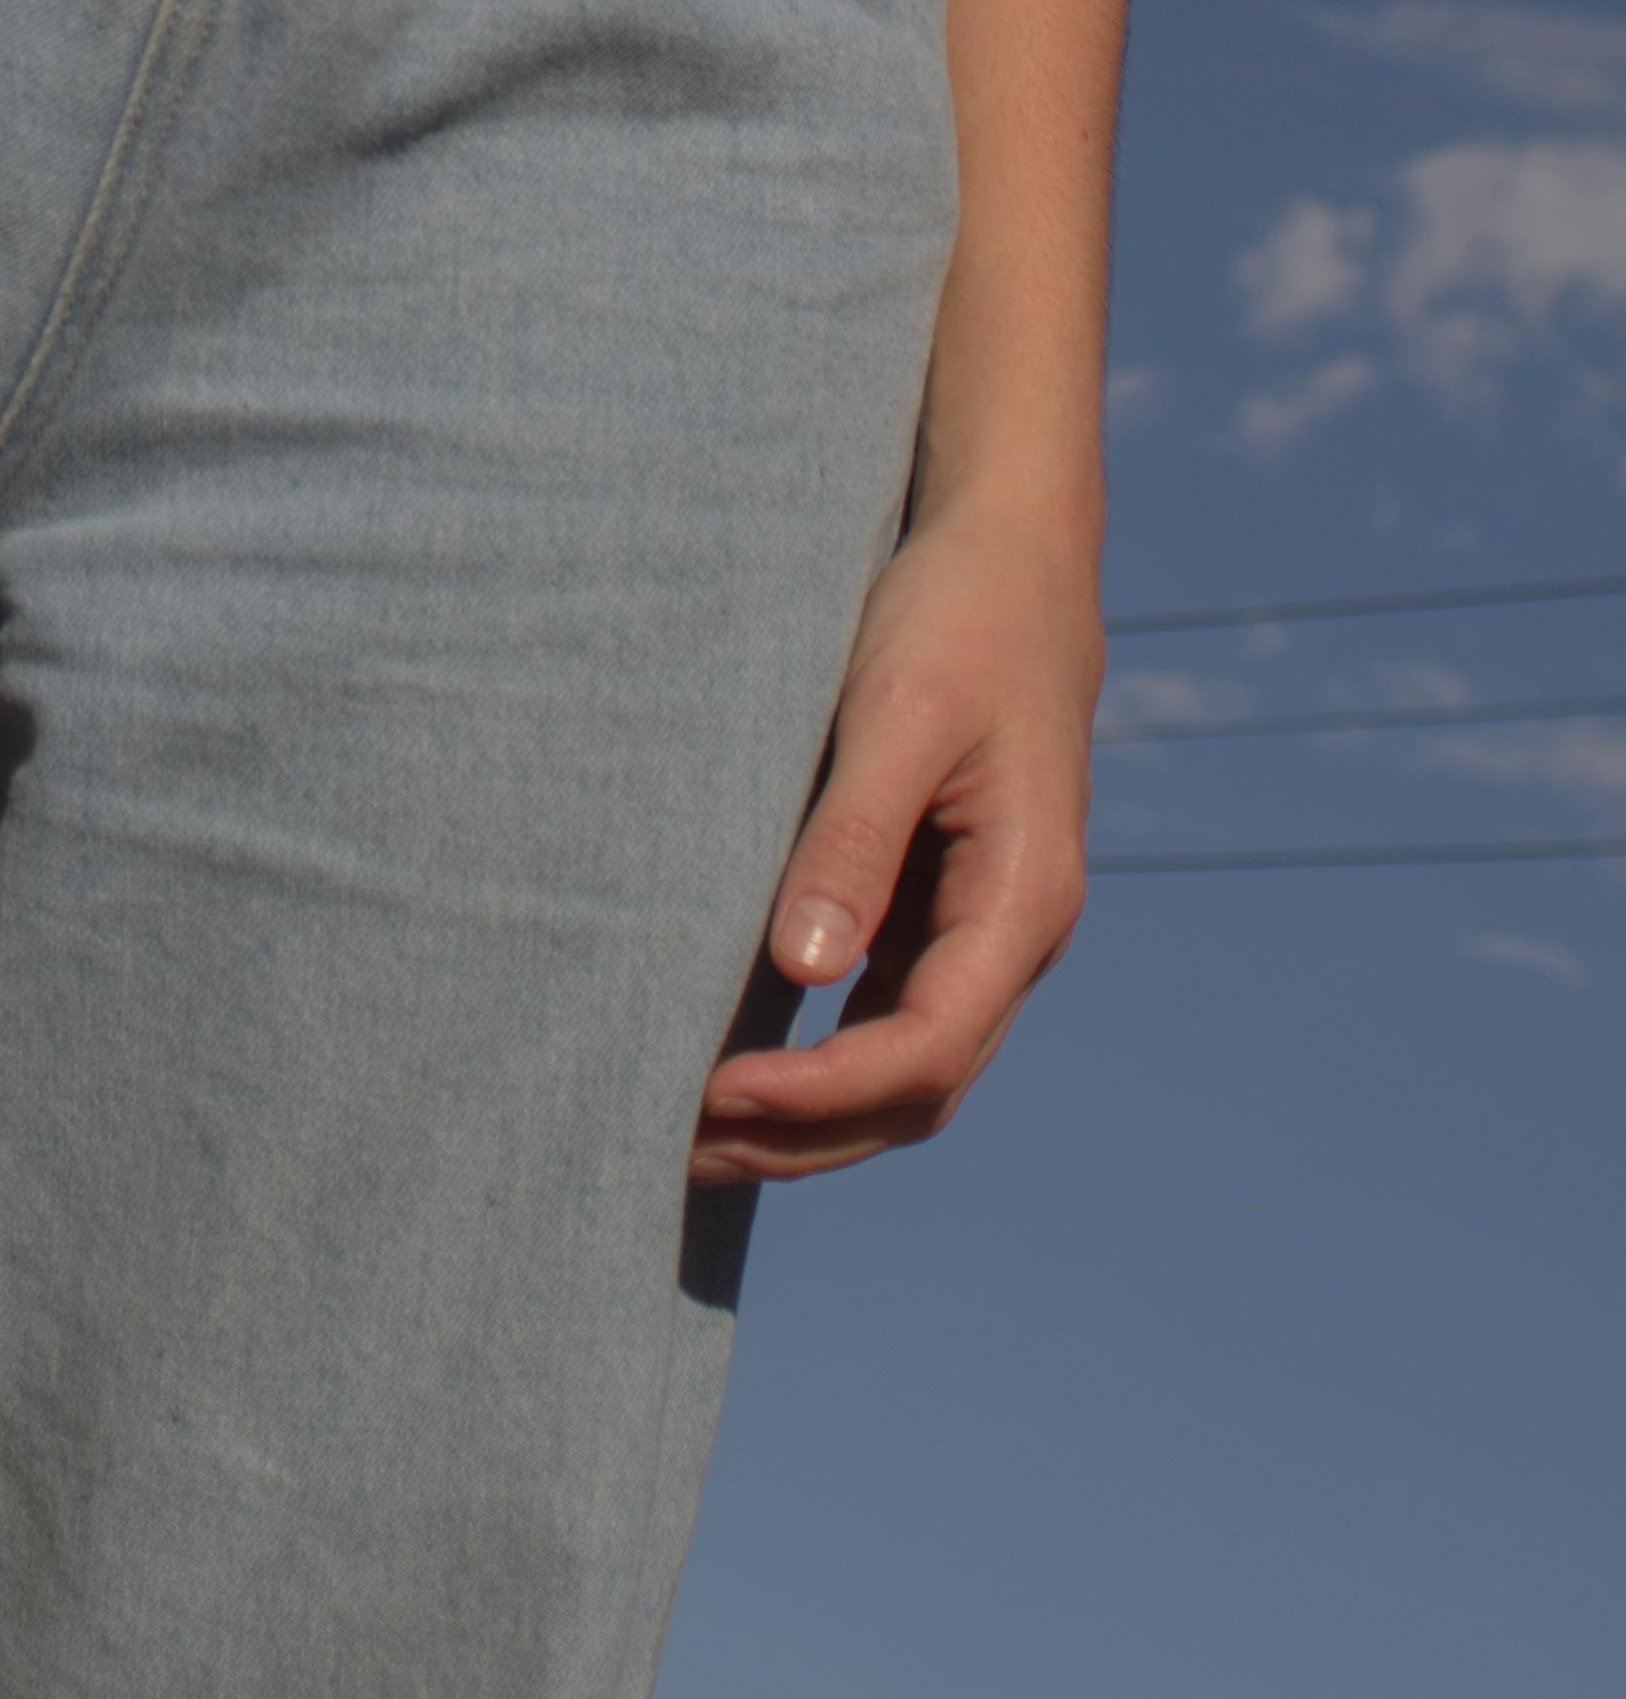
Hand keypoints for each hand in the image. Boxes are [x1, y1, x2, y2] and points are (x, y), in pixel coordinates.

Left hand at [688, 503, 1101, 1182]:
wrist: (1010, 551)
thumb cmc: (957, 616)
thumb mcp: (900, 713)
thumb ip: (855, 838)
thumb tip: (803, 970)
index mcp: (1024, 899)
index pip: (928, 1050)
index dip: (823, 1094)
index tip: (716, 1098)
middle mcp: (1013, 936)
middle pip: (917, 1089)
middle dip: (804, 1135)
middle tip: (673, 1147)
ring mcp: (981, 926)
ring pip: (904, 1067)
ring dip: (809, 1114)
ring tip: (689, 1128)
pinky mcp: (939, 902)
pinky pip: (886, 1013)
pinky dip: (819, 1057)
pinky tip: (739, 1059)